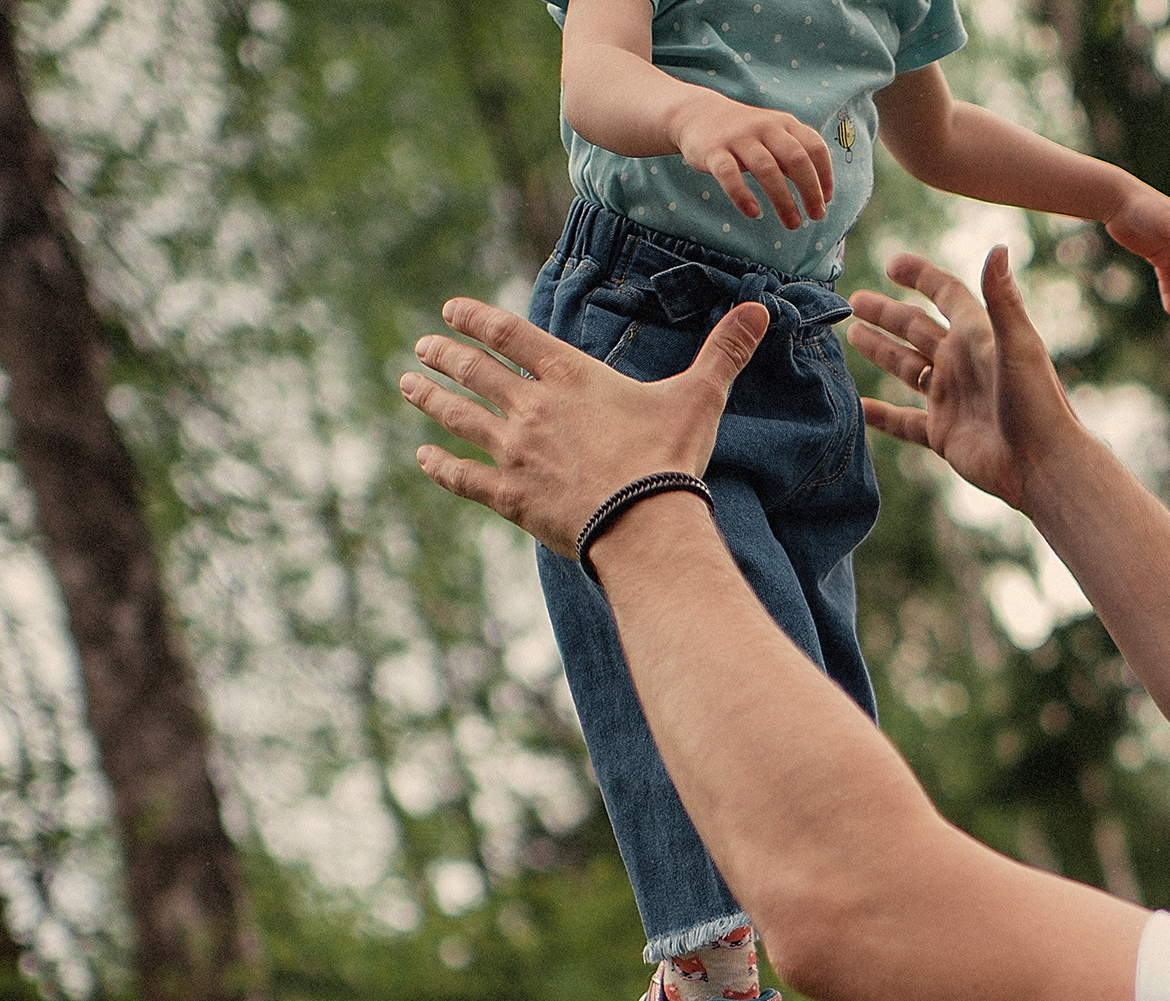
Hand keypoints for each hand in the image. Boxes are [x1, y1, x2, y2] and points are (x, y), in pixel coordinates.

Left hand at [400, 296, 767, 555]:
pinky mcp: (509, 496)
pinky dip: (441, 467)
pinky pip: (463, 477)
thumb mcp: (700, 397)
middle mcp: (531, 407)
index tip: (450, 310)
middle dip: (446, 355)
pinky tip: (423, 459)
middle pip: (476, 372)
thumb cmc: (670, 456)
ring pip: (459, 418)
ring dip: (431, 399)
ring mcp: (514, 452)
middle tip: (423, 346)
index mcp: (569, 376)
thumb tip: (761, 309)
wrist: (644, 521)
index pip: (511, 335)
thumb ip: (724, 352)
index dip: (477, 319)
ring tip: (408, 385)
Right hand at [670, 90, 834, 229]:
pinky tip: (753, 213)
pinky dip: (742, 195)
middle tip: (816, 216)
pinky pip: (729, 175)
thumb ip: (795, 160)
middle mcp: (765, 127)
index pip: (814, 147)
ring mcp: (738, 138)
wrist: (698, 115)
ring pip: (766, 169)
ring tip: (793, 224)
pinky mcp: (714, 152)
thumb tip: (820, 194)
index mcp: (784, 124)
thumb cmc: (746, 135)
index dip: (825, 174)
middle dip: (810, 189)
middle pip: (795, 158)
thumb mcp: (774, 138)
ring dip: (783, 200)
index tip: (826, 200)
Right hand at [847, 248, 1086, 513]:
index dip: (921, 276)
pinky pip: (904, 422)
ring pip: (907, 368)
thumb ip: (1002, 299)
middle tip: (855, 300)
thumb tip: (998, 247)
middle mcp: (962, 363)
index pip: (946, 295)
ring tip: (852, 334)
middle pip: (917, 329)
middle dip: (886, 313)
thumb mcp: (1018, 345)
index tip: (892, 264)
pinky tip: (859, 407)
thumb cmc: (1036, 402)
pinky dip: (881, 416)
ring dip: (881, 351)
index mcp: (977, 336)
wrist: (1040, 464)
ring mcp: (951, 398)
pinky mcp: (943, 433)